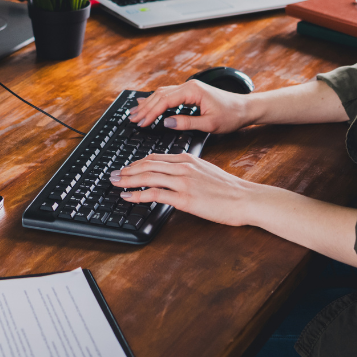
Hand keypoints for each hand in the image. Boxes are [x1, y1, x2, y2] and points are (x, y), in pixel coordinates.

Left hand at [109, 152, 256, 226]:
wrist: (244, 198)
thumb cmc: (228, 189)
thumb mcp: (206, 171)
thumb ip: (188, 171)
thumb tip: (173, 176)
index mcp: (187, 159)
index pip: (155, 157)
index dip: (137, 162)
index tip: (127, 168)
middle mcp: (182, 167)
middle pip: (147, 164)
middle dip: (127, 169)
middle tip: (113, 175)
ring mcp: (182, 182)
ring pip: (147, 176)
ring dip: (127, 180)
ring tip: (115, 183)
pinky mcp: (184, 198)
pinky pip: (154, 194)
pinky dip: (137, 195)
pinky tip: (128, 197)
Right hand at [129, 80, 251, 134]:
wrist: (245, 108)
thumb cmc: (231, 116)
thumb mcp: (210, 124)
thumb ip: (187, 123)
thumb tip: (167, 123)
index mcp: (193, 91)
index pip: (165, 100)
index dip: (151, 112)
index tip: (141, 123)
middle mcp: (189, 86)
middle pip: (160, 95)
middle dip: (145, 108)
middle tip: (132, 119)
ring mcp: (190, 88)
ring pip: (163, 93)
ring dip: (148, 103)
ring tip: (135, 113)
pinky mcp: (191, 93)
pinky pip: (169, 95)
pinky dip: (156, 100)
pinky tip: (147, 103)